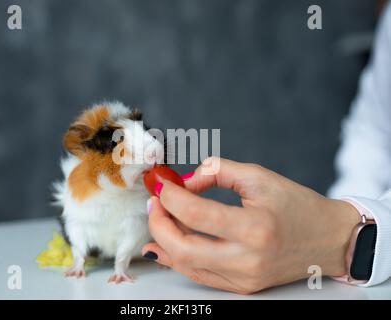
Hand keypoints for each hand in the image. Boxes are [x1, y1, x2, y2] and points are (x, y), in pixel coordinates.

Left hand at [142, 157, 360, 293]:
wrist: (328, 240)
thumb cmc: (296, 205)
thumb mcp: (259, 177)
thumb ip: (217, 171)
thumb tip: (184, 182)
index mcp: (256, 228)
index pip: (197, 215)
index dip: (171, 197)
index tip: (162, 184)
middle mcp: (248, 259)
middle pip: (183, 247)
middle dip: (158, 222)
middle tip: (155, 202)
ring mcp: (244, 278)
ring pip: (186, 265)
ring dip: (163, 239)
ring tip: (159, 216)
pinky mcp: (241, 287)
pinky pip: (199, 275)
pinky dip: (177, 258)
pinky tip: (163, 244)